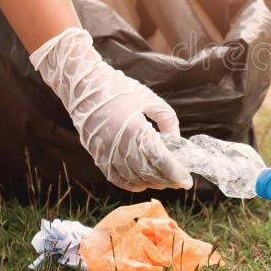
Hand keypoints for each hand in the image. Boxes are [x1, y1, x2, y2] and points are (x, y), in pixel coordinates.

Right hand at [30, 28, 190, 191]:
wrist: (83, 85)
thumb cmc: (118, 88)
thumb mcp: (149, 98)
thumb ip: (167, 119)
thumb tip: (176, 140)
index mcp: (134, 128)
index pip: (159, 159)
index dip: (175, 172)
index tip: (187, 181)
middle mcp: (118, 144)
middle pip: (147, 172)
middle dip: (167, 180)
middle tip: (180, 182)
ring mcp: (105, 151)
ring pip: (132, 178)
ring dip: (151, 183)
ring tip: (166, 182)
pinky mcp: (96, 154)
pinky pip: (114, 177)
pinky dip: (130, 185)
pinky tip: (142, 184)